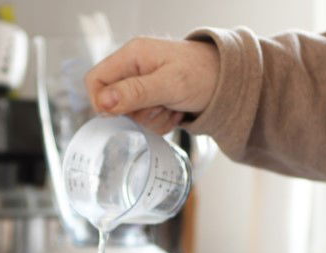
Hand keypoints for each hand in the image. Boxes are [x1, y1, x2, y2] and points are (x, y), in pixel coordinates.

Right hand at [85, 37, 219, 134]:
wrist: (230, 81)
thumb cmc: (204, 74)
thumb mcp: (170, 84)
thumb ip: (136, 92)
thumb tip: (104, 102)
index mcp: (132, 56)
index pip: (95, 80)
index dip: (101, 102)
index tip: (121, 114)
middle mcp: (132, 69)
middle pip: (111, 103)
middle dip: (134, 114)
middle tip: (160, 107)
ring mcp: (141, 85)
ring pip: (128, 116)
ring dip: (150, 120)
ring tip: (171, 109)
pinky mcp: (150, 99)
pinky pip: (142, 121)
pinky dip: (158, 123)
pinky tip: (173, 113)